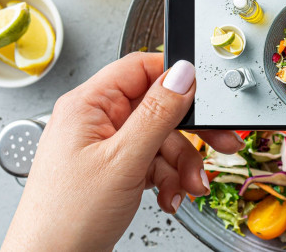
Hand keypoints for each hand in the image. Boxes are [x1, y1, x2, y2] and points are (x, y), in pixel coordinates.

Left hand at [2, 53, 242, 251]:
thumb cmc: (66, 217)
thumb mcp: (123, 160)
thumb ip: (157, 114)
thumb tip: (182, 73)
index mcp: (88, 105)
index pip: (140, 68)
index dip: (175, 79)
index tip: (202, 97)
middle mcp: (95, 121)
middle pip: (157, 108)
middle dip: (188, 135)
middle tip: (219, 143)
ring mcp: (105, 148)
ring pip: (161, 140)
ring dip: (180, 166)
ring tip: (186, 188)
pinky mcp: (114, 171)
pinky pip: (153, 163)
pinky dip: (167, 180)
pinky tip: (168, 197)